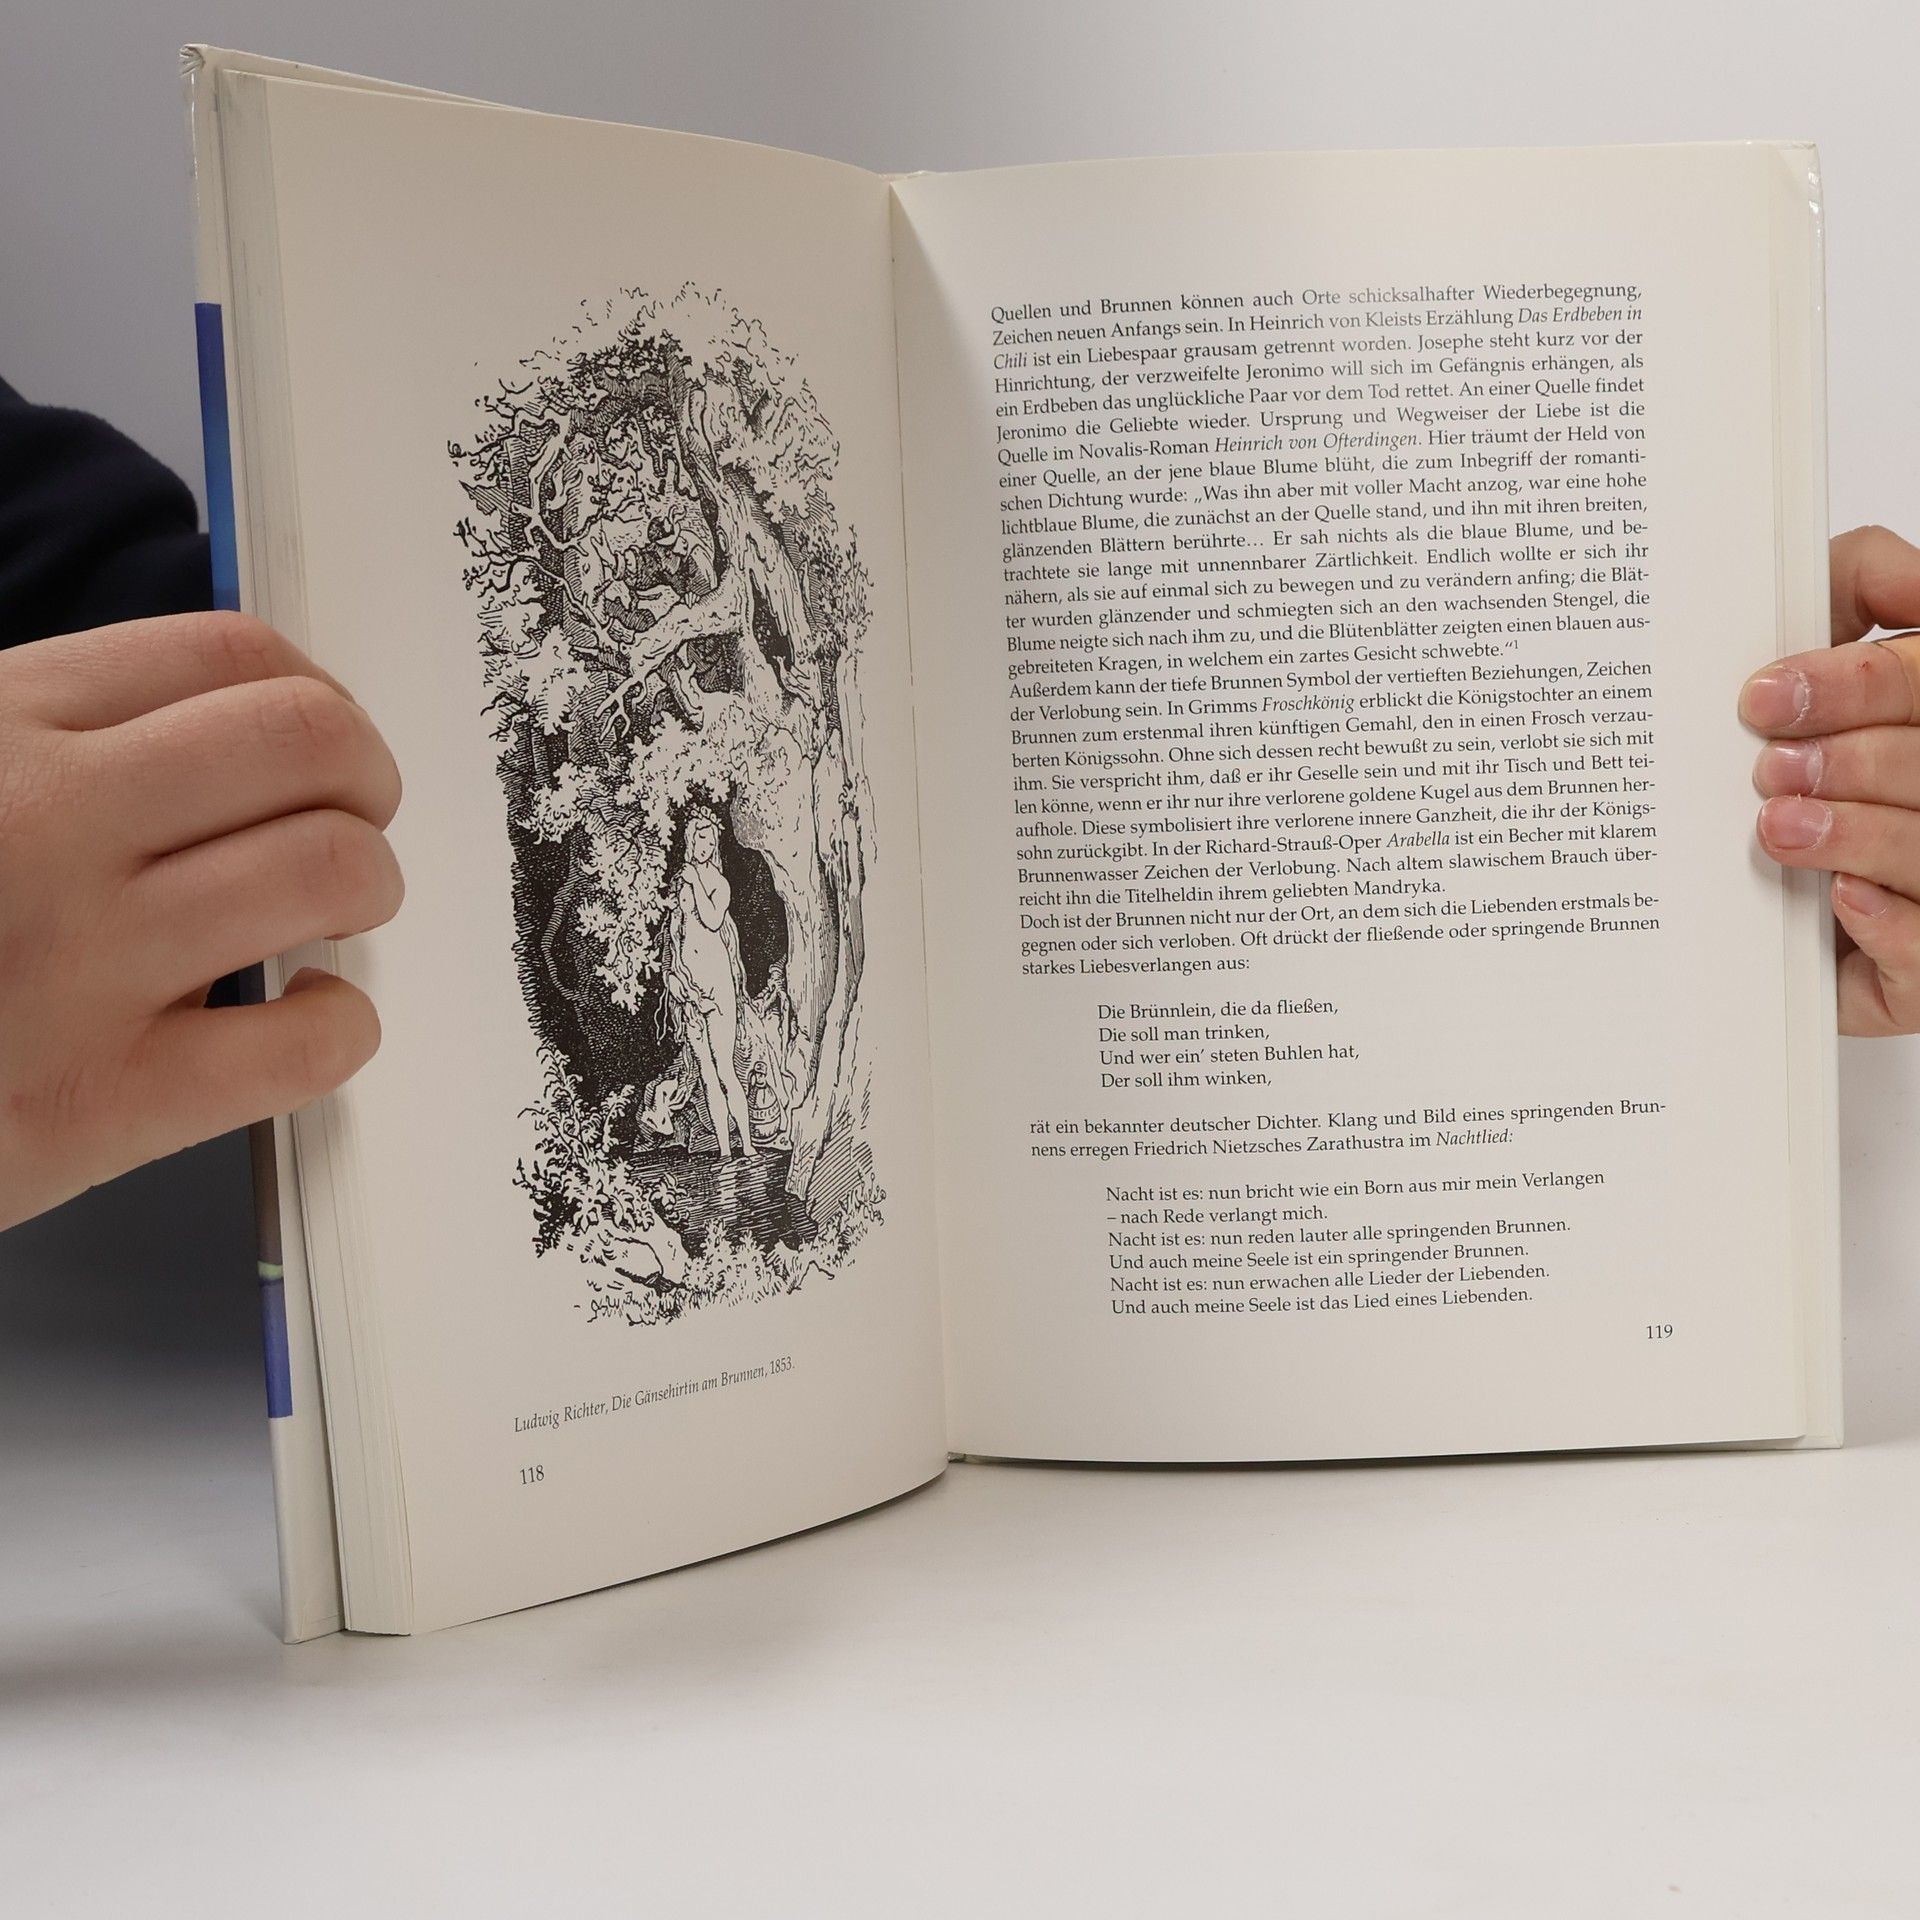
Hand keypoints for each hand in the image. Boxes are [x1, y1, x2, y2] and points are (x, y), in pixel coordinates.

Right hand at [0, 612, 402, 1228]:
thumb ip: (42, 740)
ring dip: (365, 887)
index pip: (227, 657)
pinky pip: (303, 1047)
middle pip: (307, 743)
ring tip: (331, 914)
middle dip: (364, 779)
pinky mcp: (96, 1104)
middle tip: (352, 820)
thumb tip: (205, 735)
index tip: (321, 742)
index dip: (314, 697)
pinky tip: (304, 1015)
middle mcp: (46, 825)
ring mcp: (78, 965)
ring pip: (331, 872)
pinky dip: (340, 1025)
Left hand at [1743, 526, 1919, 1034]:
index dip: (1861, 686)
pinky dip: (1888, 925)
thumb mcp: (1819, 645)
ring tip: (1778, 826)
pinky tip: (1841, 900)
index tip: (1763, 696)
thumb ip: (1864, 588)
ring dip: (1857, 835)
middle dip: (1855, 762)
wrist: (1751, 900)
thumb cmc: (1794, 757)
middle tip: (1769, 768)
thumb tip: (1910, 586)